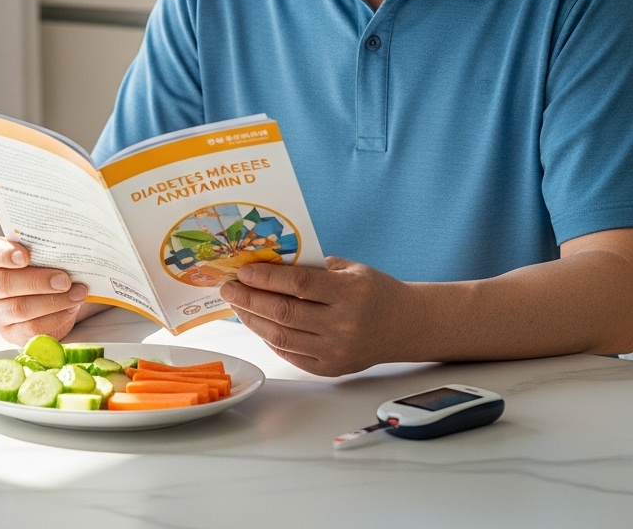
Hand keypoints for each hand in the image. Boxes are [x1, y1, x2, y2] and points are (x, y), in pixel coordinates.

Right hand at [0, 237, 87, 344]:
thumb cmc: (39, 265)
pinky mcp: (10, 332)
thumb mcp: (38, 252)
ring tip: (77, 294)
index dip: (6, 254)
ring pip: (20, 309)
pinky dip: (55, 318)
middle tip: (65, 280)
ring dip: (53, 302)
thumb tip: (69, 247)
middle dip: (39, 282)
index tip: (25, 256)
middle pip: (6, 284)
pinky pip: (32, 329)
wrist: (42, 294)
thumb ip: (45, 248)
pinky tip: (71, 308)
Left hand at [220, 256, 418, 376]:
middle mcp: (344, 324)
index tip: (242, 270)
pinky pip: (291, 354)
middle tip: (228, 287)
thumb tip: (265, 263)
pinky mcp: (331, 369)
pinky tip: (256, 322)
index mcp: (350, 292)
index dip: (266, 278)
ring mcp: (337, 351)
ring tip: (237, 304)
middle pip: (285, 313)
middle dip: (249, 299)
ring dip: (253, 319)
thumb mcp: (348, 268)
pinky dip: (269, 337)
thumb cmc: (373, 289)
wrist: (405, 325)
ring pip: (282, 337)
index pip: (299, 284)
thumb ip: (311, 267)